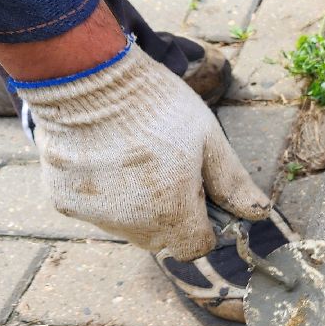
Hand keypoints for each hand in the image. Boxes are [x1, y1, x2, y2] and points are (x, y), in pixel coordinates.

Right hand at [22, 44, 270, 259]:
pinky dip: (105, 193)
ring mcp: (95, 215)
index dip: (205, 224)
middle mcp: (131, 224)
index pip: (196, 247)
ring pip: (127, 226)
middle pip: (162, 240)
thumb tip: (259, 214)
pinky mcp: (64, 200)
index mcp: (171, 213)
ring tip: (135, 157)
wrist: (88, 78)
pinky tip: (106, 157)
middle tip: (168, 170)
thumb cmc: (156, 106)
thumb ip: (233, 183)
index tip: (199, 193)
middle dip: (172, 216)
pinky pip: (96, 209)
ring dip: (137, 206)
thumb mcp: (208, 139)